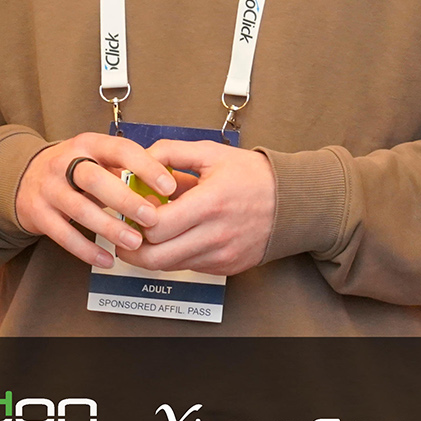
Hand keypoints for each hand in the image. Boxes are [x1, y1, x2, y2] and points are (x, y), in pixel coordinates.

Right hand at [16, 133, 178, 269]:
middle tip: (152, 218)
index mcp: (88, 144)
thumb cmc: (75, 169)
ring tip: (134, 242)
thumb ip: (127, 170)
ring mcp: (48, 189)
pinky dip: (86, 250)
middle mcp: (65, 163)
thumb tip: (166, 190)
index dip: (146, 167)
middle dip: (125, 199)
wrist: (25, 177)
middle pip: (95, 179)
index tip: (168, 185)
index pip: (120, 149)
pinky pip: (63, 235)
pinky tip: (107, 259)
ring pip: (79, 209)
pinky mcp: (38, 214)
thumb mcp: (99, 158)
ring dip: (109, 228)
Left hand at [119, 141, 275, 276]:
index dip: (136, 219)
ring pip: (168, 267)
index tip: (132, 208)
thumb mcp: (212, 153)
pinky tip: (178, 237)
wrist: (293, 202)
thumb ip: (172, 152)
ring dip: (152, 253)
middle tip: (127, 231)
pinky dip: (176, 255)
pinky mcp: (226, 267)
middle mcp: (215, 235)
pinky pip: (189, 267)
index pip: (156, 226)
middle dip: (133, 245)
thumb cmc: (255, 176)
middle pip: (155, 257)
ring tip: (151, 233)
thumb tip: (141, 159)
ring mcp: (220, 255)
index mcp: (210, 203)